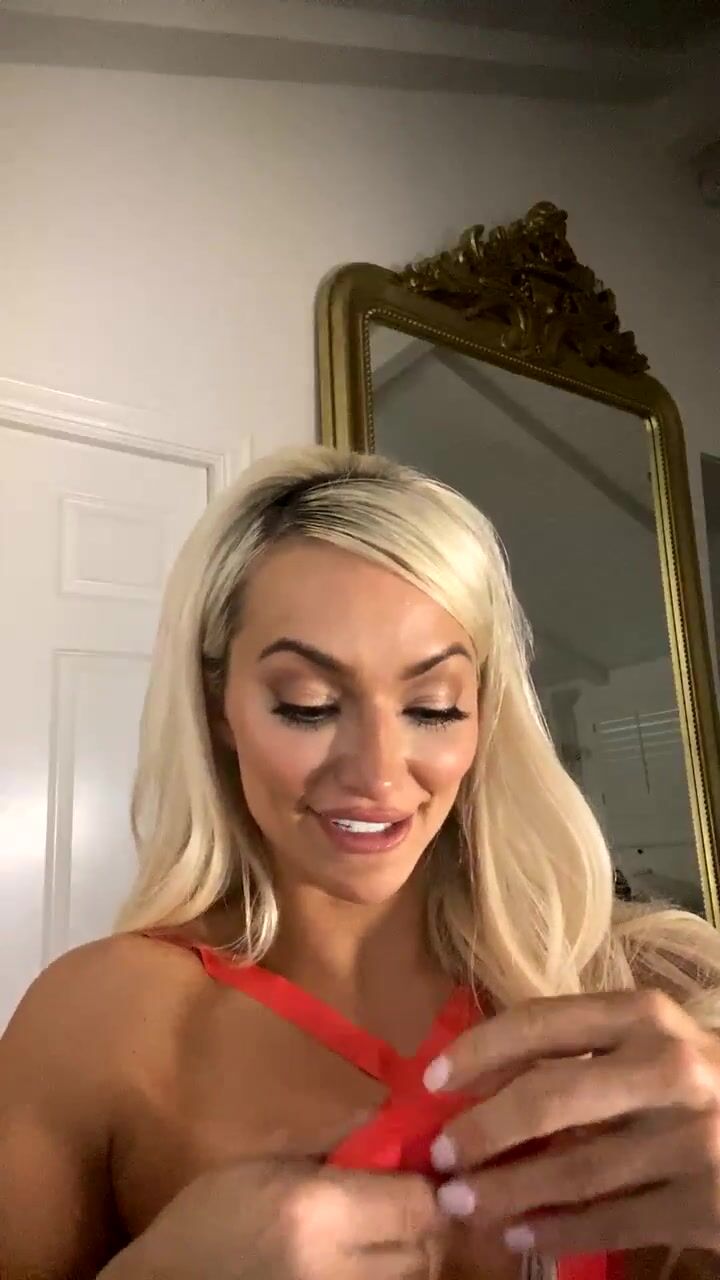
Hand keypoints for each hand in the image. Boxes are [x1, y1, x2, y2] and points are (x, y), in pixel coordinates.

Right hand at [111, 1155, 442, 1279]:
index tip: (413, 1174)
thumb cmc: (209, 1218)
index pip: (418, 1203)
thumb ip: (334, 1147)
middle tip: (401, 1206)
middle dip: (421, 1224)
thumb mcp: (267, 1165)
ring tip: (382, 1237)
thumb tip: (395, 1127)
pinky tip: (363, 1264)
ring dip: (410, 1258)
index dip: (423, 1186)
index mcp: (320, 1212)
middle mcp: (341, 1268)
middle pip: (427, 1249)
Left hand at [423, 991, 719, 1257]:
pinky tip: (522, 1236)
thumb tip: (484, 1081)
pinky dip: (558, 1232)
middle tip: (442, 1158)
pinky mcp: (704, 1204)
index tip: (433, 1079)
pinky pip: (612, 1222)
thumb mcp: (652, 1044)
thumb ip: (586, 1051)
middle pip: (548, 1098)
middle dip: (483, 1131)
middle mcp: (667, 1069)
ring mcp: (689, 1139)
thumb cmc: (703, 1079)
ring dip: (508, 1192)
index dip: (478, 1050)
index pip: (541, 1022)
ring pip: (574, 1170)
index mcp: (645, 1015)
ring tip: (464, 1204)